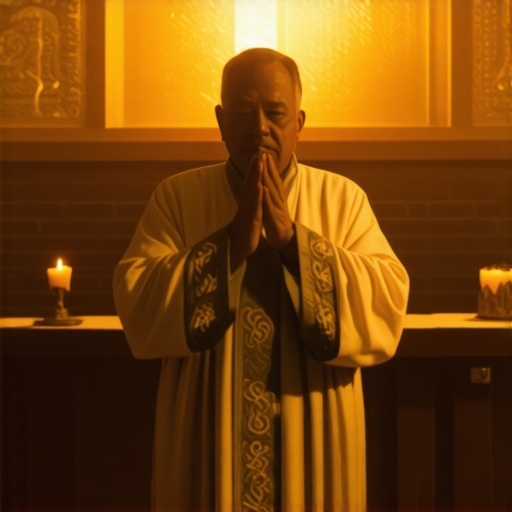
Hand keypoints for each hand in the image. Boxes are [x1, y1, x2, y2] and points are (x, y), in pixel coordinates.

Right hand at [229, 152, 263, 271]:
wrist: (237, 248)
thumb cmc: (244, 231)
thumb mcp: (247, 213)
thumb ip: (249, 202)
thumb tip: (251, 192)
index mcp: (247, 202)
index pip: (249, 182)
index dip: (253, 169)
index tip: (257, 154)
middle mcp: (246, 203)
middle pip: (250, 182)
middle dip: (254, 167)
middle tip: (258, 151)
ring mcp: (248, 211)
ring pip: (252, 191)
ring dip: (255, 176)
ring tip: (259, 163)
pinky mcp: (251, 220)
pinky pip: (255, 206)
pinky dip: (257, 196)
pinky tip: (260, 186)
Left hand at [261, 153, 293, 249]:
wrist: (284, 238)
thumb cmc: (277, 219)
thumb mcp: (273, 203)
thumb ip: (272, 192)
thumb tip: (267, 180)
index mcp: (278, 195)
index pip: (273, 178)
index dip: (269, 165)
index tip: (263, 151)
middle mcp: (279, 199)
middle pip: (274, 180)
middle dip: (268, 166)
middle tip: (264, 151)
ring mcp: (278, 207)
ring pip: (272, 190)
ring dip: (268, 177)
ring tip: (264, 165)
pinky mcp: (274, 217)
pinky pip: (270, 206)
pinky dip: (267, 197)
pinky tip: (264, 189)